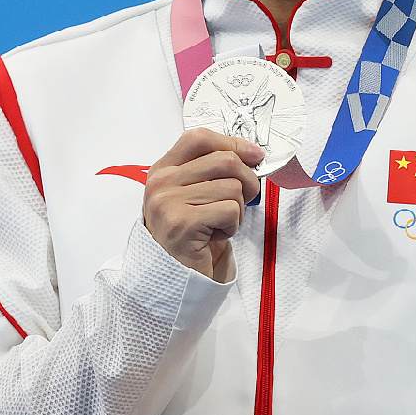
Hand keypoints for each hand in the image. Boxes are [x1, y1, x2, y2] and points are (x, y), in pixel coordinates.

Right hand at [141, 127, 262, 282]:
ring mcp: (168, 201)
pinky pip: (230, 210)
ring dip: (237, 209)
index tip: (254, 155)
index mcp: (162, 169)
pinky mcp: (183, 222)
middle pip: (224, 160)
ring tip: (220, 223)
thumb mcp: (193, 194)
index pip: (199, 138)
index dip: (232, 143)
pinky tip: (217, 234)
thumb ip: (212, 171)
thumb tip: (252, 153)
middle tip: (245, 198)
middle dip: (247, 179)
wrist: (173, 276)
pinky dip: (233, 225)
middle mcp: (161, 182)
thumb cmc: (191, 234)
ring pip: (231, 187)